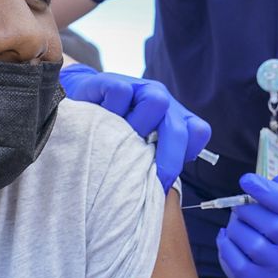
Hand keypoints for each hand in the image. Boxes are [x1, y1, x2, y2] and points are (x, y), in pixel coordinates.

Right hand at [59, 63, 211, 191]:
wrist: (78, 105)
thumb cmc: (111, 135)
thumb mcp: (136, 151)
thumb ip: (153, 165)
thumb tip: (162, 197)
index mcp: (171, 117)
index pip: (198, 131)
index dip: (185, 154)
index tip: (165, 174)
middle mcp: (159, 99)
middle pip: (180, 126)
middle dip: (168, 158)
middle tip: (151, 179)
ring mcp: (138, 88)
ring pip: (157, 102)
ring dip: (138, 126)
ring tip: (120, 140)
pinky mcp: (112, 80)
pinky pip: (120, 92)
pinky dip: (111, 109)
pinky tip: (100, 120)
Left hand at [216, 172, 277, 277]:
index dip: (271, 193)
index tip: (246, 180)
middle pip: (272, 225)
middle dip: (247, 210)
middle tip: (237, 206)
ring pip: (253, 244)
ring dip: (236, 228)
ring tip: (235, 224)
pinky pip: (238, 263)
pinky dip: (226, 246)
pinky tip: (227, 238)